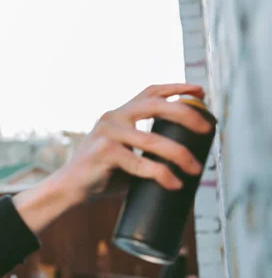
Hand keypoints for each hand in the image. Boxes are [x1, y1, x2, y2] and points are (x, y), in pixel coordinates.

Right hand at [58, 83, 211, 200]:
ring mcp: (107, 133)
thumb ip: (148, 152)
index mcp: (119, 114)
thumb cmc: (101, 175)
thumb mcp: (127, 156)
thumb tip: (187, 161)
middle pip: (155, 105)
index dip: (176, 88)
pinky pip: (141, 163)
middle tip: (207, 128)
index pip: (150, 92)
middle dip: (186, 113)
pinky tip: (174, 183)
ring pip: (153, 140)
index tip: (200, 92)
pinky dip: (161, 174)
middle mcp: (113, 117)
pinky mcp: (104, 152)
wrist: (69, 189)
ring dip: (179, 154)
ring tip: (196, 169)